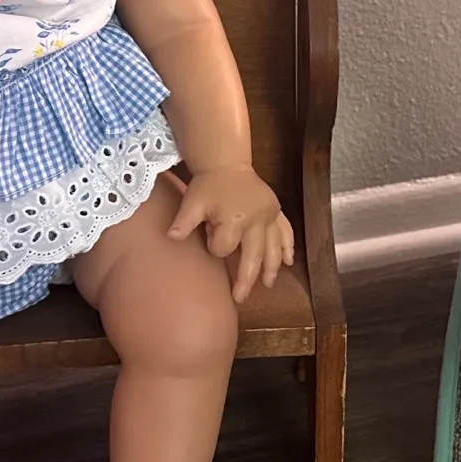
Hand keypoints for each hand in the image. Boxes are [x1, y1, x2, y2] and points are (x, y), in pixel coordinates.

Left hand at [169, 166, 296, 302]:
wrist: (227, 163)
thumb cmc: (208, 185)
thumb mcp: (192, 201)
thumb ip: (183, 221)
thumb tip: (171, 237)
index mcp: (235, 219)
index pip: (225, 247)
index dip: (216, 247)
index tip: (209, 237)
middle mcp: (256, 220)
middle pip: (254, 256)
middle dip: (247, 278)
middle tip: (241, 298)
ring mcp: (269, 216)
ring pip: (274, 247)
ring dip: (271, 268)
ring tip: (268, 284)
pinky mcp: (276, 210)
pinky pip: (285, 231)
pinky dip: (288, 246)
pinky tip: (288, 260)